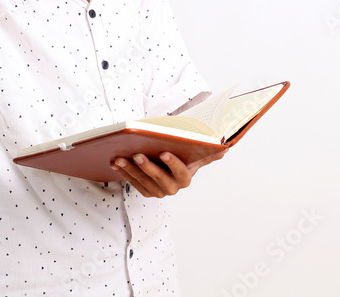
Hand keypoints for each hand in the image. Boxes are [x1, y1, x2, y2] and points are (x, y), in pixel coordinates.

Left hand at [110, 149, 227, 197]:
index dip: (173, 163)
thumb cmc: (184, 157)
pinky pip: (132, 182)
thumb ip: (209, 152)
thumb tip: (225, 148)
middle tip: (137, 154)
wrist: (171, 167)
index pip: (181, 172)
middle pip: (159, 178)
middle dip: (147, 167)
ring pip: (142, 181)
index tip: (164, 152)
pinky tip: (114, 162)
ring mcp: (157, 191)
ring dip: (130, 170)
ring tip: (120, 158)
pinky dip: (123, 173)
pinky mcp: (145, 191)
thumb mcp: (196, 154)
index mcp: (185, 178)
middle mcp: (172, 188)